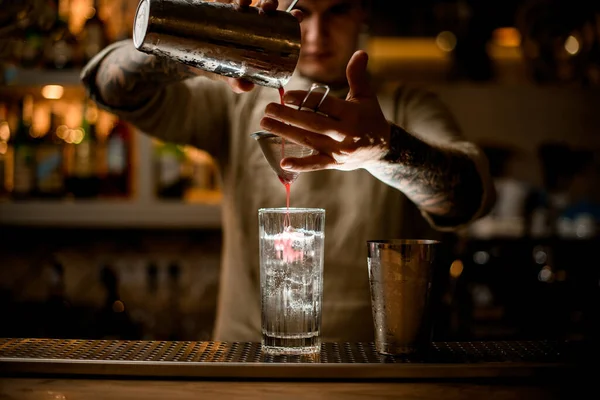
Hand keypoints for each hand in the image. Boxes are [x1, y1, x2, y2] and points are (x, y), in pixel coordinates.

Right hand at [213, 0, 302, 92]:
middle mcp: (250, 20)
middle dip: (270, 3)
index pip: (280, 22)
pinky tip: (231, 1)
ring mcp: (235, 12)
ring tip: (244, 2)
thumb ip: (237, 82)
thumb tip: (247, 87)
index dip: (291, 17)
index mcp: (261, 34)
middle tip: (268, 8)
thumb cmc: (219, 66)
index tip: (298, 16)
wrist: (193, 59)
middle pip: (265, 6)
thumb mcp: (229, 75)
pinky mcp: (218, 8)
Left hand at [260, 50, 391, 171]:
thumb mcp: (366, 96)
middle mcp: (345, 133)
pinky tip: (283, 162)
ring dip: (285, 133)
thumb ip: (357, 75)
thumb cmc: (370, 118)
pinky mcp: (335, 163)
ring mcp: (339, 150)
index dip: (304, 99)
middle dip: (288, 116)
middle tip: (268, 109)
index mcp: (351, 113)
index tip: (286, 95)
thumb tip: (360, 52)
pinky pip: (315, 164)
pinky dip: (300, 165)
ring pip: (309, 141)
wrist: (382, 149)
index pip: (324, 105)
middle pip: (312, 123)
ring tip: (265, 124)